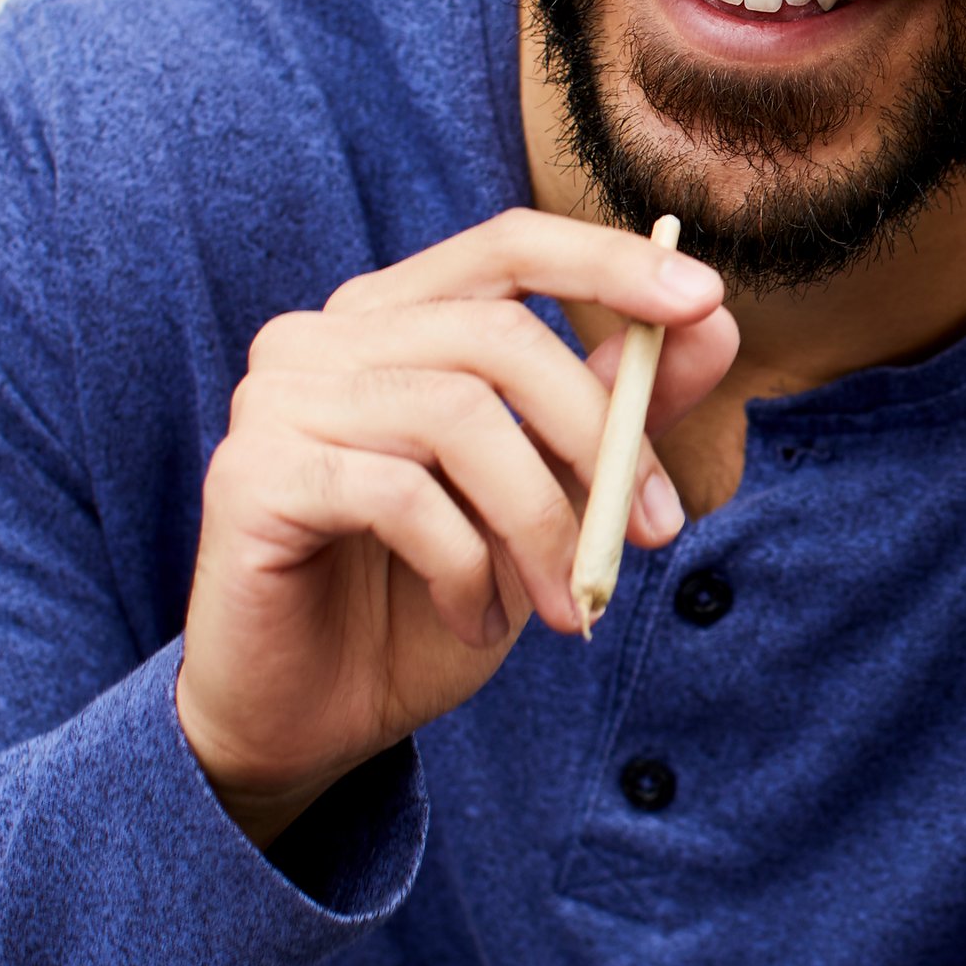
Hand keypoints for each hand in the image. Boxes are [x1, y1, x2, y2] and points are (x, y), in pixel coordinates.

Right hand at [179, 210, 734, 844]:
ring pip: (458, 415)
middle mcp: (322, 338)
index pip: (507, 246)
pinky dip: (467, 568)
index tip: (706, 298)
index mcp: (392, 321)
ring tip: (565, 604)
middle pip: (499, 335)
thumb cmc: (422, 601)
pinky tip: (476, 620)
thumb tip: (714, 321)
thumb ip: (612, 408)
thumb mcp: (544, 501)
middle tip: (656, 533)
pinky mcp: (251, 475)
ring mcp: (278, 400)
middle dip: (602, 435)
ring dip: (542, 521)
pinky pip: (400, 496)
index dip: (608, 262)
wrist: (307, 720)